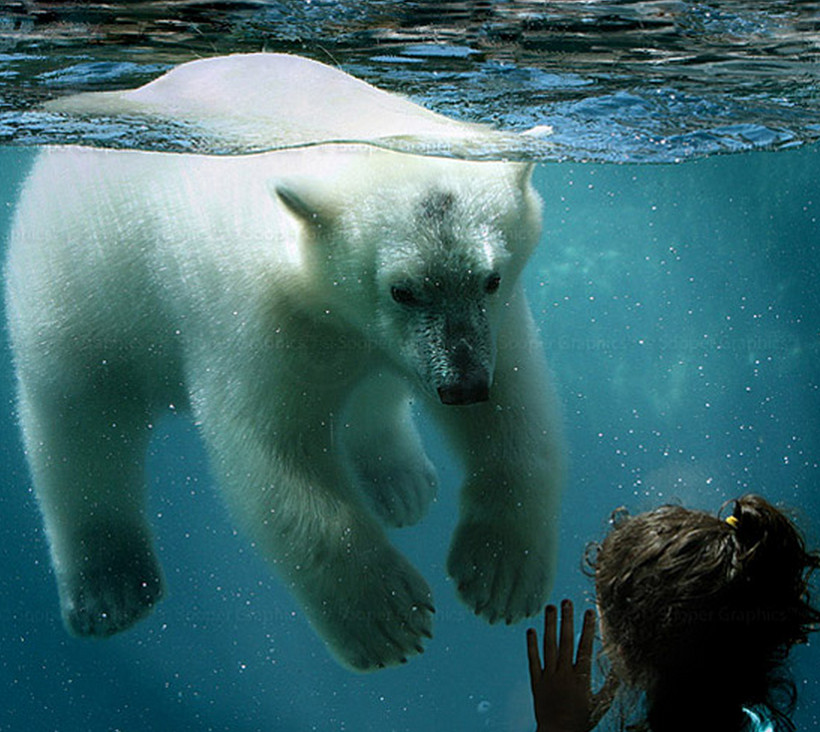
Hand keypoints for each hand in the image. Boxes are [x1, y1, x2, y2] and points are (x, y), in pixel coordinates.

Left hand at [526, 600, 617, 731]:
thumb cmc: (582, 720)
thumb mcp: (601, 704)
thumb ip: (611, 684)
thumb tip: (620, 664)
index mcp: (581, 679)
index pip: (585, 648)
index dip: (587, 629)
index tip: (589, 611)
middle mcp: (564, 674)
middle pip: (566, 642)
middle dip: (566, 620)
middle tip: (566, 601)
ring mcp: (549, 677)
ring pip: (549, 647)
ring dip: (549, 626)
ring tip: (549, 607)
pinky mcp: (536, 682)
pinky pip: (533, 661)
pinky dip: (531, 645)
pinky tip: (530, 630)